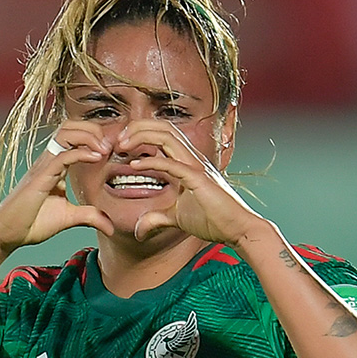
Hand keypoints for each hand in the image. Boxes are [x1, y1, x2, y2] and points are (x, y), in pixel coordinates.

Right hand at [0, 123, 114, 252]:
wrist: (7, 234)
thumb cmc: (32, 223)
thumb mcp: (69, 217)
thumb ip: (90, 216)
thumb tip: (110, 227)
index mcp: (55, 166)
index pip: (73, 136)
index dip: (94, 136)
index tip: (111, 150)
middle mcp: (48, 161)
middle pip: (69, 127)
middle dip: (93, 129)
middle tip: (110, 146)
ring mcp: (43, 167)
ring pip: (65, 133)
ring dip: (88, 136)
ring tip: (104, 149)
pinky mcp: (40, 178)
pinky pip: (62, 156)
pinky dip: (82, 153)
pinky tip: (97, 158)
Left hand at [120, 120, 263, 245]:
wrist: (239, 230)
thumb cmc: (214, 221)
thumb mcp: (177, 219)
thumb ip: (157, 219)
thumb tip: (139, 230)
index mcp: (187, 163)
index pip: (163, 135)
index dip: (140, 134)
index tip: (120, 146)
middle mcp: (192, 159)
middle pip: (163, 127)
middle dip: (137, 127)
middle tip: (117, 140)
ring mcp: (196, 167)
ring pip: (167, 136)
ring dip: (141, 136)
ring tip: (122, 145)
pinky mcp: (198, 180)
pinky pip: (172, 164)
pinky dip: (151, 161)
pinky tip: (134, 165)